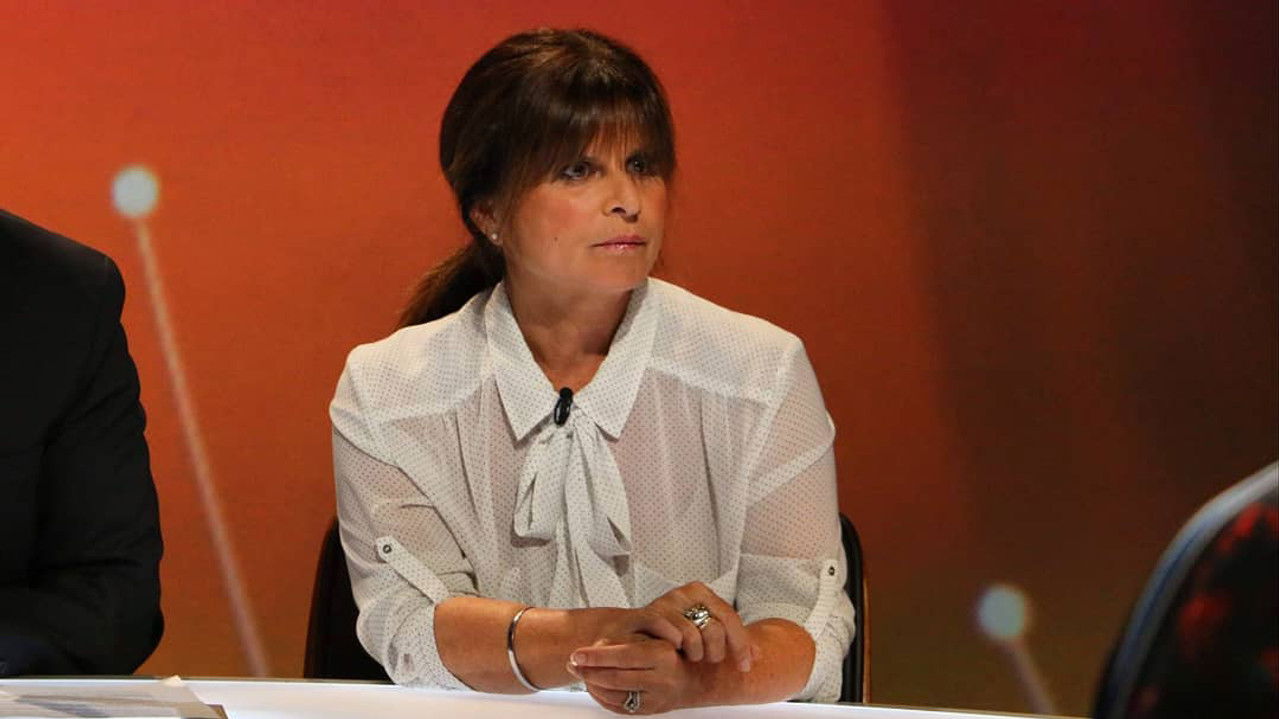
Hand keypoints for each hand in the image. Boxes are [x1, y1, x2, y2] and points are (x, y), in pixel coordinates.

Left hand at [569, 636, 699, 714]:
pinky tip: (594, 686)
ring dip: (592, 685)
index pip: (623, 655)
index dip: (597, 655)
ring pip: (614, 695)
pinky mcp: (650, 711)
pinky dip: (602, 697)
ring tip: (581, 674)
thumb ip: (629, 640)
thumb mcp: (656, 638)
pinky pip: (619, 707)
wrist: (693, 678)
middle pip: (615, 678)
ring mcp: (656, 698)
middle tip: (573, 664)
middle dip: (589, 671)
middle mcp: (661, 678)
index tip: (577, 653)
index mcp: (662, 654)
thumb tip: (595, 647)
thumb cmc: (671, 653)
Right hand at [641, 581, 755, 671]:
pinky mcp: (648, 613)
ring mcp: (666, 601)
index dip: (741, 645)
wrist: (632, 630)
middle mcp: (685, 592)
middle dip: (715, 653)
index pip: (730, 617)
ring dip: (694, 654)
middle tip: (708, 660)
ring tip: (690, 657)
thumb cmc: (671, 632)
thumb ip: (730, 640)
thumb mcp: (704, 631)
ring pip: (692, 636)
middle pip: (714, 629)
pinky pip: (671, 635)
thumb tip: (758, 656)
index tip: (745, 666)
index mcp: (702, 592)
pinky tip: (676, 652)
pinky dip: (676, 647)